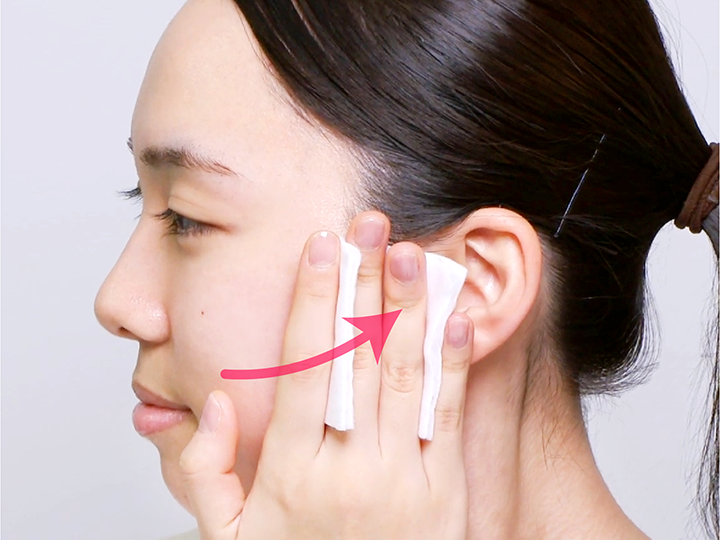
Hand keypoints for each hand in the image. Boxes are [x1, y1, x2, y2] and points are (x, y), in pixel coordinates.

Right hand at [178, 211, 472, 539]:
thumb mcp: (227, 539)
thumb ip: (203, 473)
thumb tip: (209, 401)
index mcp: (289, 472)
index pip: (303, 364)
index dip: (313, 299)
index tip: (321, 246)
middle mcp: (346, 468)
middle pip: (354, 356)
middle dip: (363, 283)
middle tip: (370, 224)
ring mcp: (401, 480)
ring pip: (403, 375)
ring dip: (408, 308)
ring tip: (412, 253)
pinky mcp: (445, 492)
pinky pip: (449, 416)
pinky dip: (453, 363)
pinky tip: (456, 317)